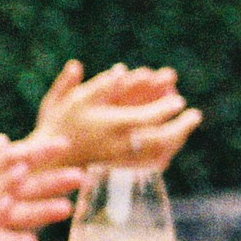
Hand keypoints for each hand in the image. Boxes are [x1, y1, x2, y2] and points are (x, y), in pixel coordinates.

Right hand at [32, 58, 201, 174]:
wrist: (46, 163)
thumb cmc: (58, 127)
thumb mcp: (72, 100)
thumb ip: (98, 85)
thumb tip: (120, 69)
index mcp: (112, 124)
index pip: (149, 114)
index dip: (167, 106)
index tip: (179, 100)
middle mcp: (120, 144)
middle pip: (161, 137)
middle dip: (180, 126)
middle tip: (195, 115)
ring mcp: (121, 160)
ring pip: (158, 152)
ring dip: (175, 139)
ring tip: (185, 129)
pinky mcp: (118, 171)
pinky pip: (148, 165)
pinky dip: (163, 154)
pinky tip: (168, 147)